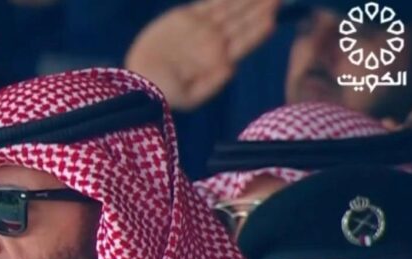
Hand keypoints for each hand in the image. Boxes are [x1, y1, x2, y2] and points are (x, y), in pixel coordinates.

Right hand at [125, 0, 279, 110]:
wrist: (138, 81)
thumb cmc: (163, 93)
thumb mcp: (190, 96)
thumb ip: (211, 83)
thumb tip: (231, 67)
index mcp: (218, 60)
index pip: (244, 42)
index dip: (257, 31)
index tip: (272, 19)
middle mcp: (213, 42)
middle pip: (242, 22)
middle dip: (259, 9)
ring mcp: (201, 28)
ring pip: (229, 9)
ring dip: (247, 0)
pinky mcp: (185, 17)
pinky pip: (210, 3)